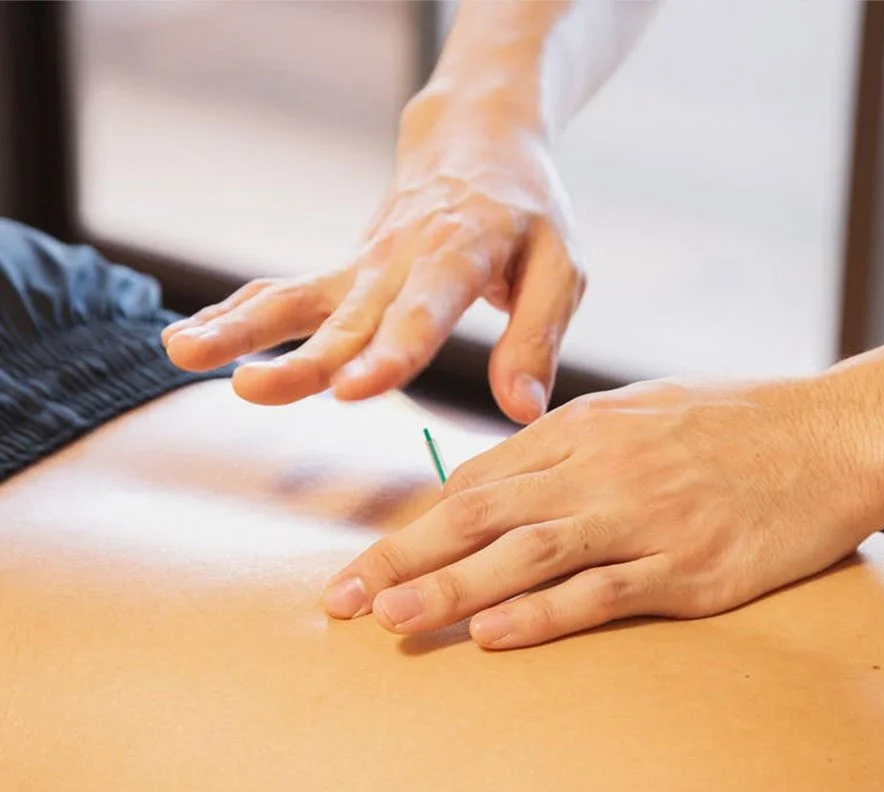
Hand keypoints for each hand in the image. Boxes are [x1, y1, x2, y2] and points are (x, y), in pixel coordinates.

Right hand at [161, 88, 584, 422]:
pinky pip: (283, 294)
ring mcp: (362, 267)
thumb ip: (537, 339)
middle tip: (252, 389)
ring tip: (182, 353)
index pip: (423, 312)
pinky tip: (188, 340)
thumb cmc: (528, 215)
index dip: (390, 352)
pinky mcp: (342, 274)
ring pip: (295, 299)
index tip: (354, 389)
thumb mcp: (560, 267)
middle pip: (346, 318)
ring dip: (239, 329)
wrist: (477, 145)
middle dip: (301, 358)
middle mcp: (400, 261)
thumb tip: (522, 411)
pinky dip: (236, 314)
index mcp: (460, 255)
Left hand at [322, 377, 883, 647]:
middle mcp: (605, 468)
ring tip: (392, 621)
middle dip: (405, 557)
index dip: (416, 523)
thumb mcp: (644, 408)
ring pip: (529, 554)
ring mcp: (647, 518)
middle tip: (343, 599)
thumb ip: (572, 440)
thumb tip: (499, 480)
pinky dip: (545, 613)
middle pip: (484, 515)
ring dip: (454, 589)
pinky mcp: (690, 566)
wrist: (835, 434)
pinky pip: (603, 591)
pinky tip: (495, 634)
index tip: (369, 560)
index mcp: (588, 426)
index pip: (480, 479)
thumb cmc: (738, 420)